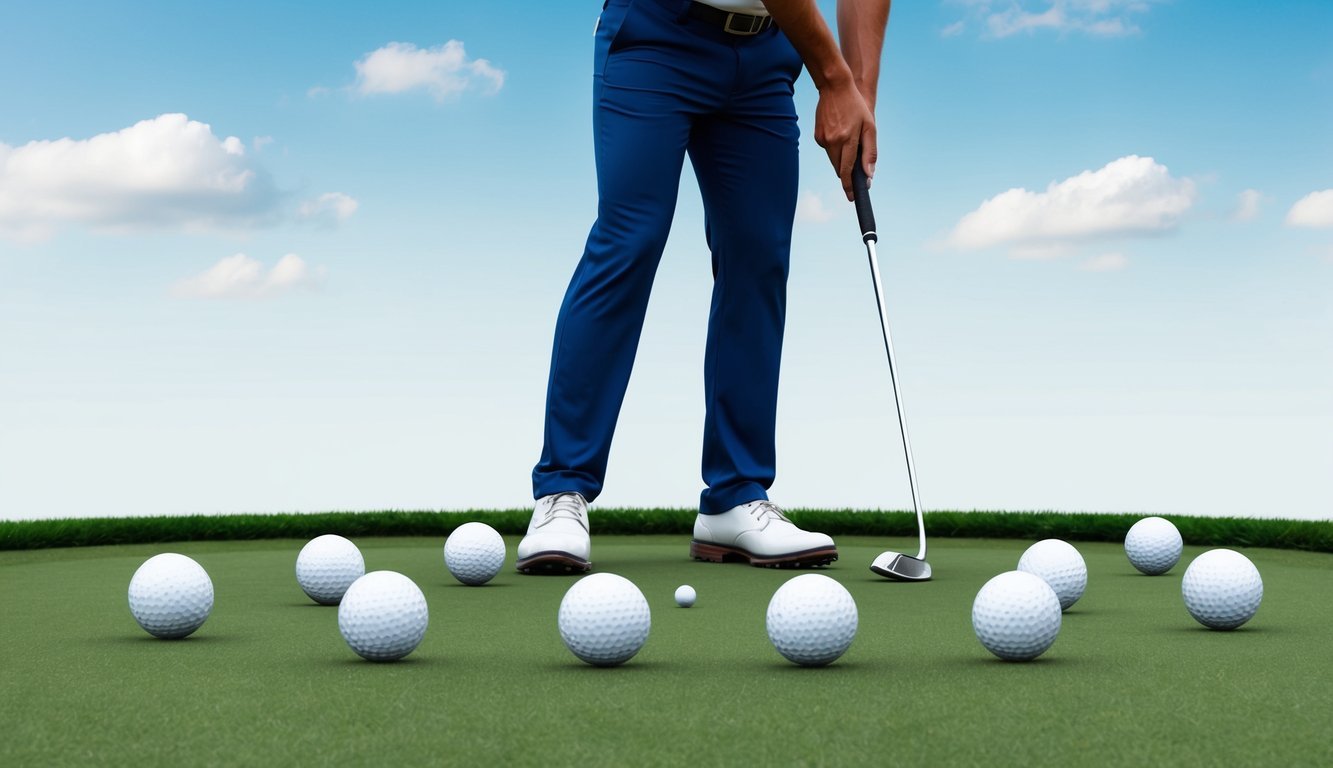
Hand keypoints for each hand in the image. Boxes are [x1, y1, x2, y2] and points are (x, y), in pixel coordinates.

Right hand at [813, 77, 875, 200]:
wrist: (835, 87)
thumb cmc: (856, 106)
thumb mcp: (869, 127)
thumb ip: (870, 152)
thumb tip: (869, 174)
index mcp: (847, 139)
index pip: (847, 170)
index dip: (849, 186)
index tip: (851, 197)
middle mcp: (832, 141)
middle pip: (839, 168)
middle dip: (847, 174)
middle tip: (855, 176)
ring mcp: (823, 139)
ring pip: (833, 160)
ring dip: (841, 159)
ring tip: (849, 141)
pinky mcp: (817, 136)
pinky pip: (828, 150)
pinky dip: (835, 148)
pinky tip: (839, 133)